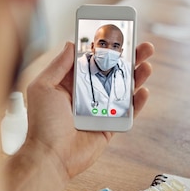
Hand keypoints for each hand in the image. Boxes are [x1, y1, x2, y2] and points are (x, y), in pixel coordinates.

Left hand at [23, 41, 152, 178]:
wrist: (50, 157)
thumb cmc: (42, 124)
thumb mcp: (43, 87)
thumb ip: (59, 65)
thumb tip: (72, 43)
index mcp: (70, 82)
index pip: (91, 59)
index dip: (104, 47)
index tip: (118, 33)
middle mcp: (87, 94)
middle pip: (112, 71)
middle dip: (129, 58)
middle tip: (143, 46)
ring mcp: (100, 110)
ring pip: (124, 89)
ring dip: (137, 76)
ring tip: (147, 64)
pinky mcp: (110, 127)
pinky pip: (128, 113)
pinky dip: (138, 102)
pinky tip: (143, 91)